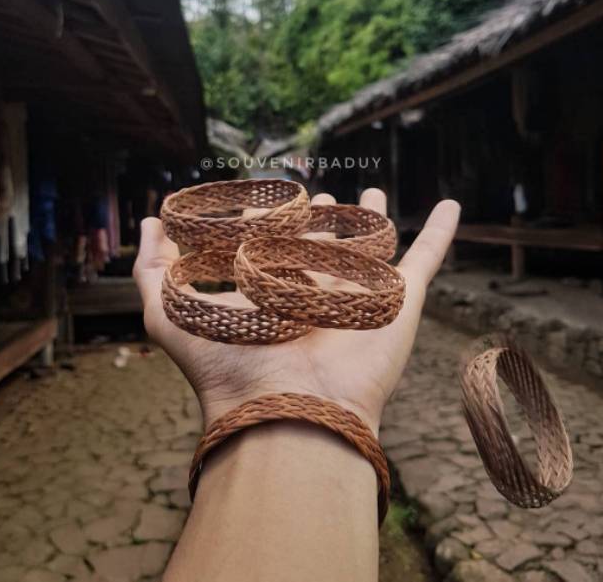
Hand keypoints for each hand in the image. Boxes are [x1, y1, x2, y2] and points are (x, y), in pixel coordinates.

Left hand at [133, 188, 459, 432]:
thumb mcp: (167, 313)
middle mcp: (313, 295)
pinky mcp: (398, 301)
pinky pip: (427, 258)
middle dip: (320, 221)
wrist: (287, 409)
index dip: (266, 222)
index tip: (263, 202)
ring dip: (372, 221)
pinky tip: (452, 207)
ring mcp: (358, 296)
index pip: (270, 248)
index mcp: (270, 295)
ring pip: (370, 249)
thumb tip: (150, 221)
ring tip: (371, 193)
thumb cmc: (225, 364)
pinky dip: (443, 233)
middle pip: (321, 247)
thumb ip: (151, 267)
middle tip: (321, 198)